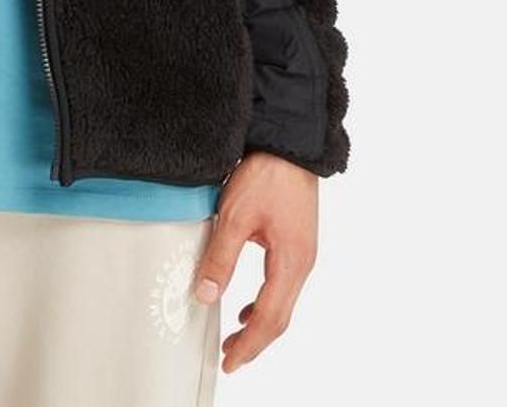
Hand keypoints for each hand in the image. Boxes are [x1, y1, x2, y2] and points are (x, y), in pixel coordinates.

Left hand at [194, 150, 318, 372]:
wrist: (289, 144)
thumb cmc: (266, 176)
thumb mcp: (235, 217)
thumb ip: (220, 258)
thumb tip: (204, 294)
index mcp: (291, 263)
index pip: (270, 318)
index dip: (249, 345)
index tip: (230, 362)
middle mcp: (302, 264)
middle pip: (280, 317)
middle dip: (255, 342)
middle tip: (230, 358)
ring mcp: (302, 254)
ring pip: (283, 302)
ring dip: (260, 323)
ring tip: (235, 338)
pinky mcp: (296, 242)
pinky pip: (282, 285)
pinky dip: (265, 302)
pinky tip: (246, 304)